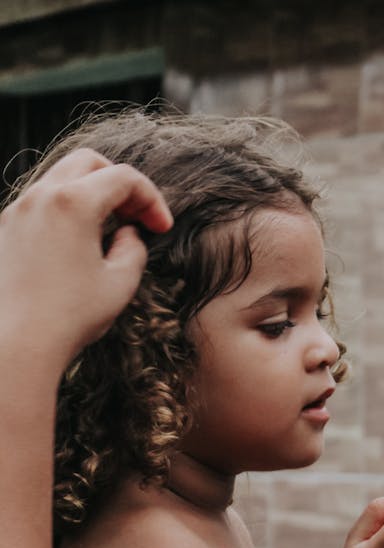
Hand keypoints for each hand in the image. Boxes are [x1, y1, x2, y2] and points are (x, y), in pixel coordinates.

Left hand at [0, 148, 171, 365]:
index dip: (152, 200)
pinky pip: (42, 202)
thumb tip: (128, 235)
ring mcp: (18, 210)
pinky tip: (80, 243)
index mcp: (73, 202)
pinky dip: (67, 209)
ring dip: (92, 194)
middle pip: (89, 162)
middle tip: (136, 216)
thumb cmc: (70, 316)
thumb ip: (133, 248)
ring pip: (62, 178)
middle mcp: (41, 196)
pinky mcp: (6, 229)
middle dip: (120, 183)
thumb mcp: (120, 283)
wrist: (18, 343)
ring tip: (109, 230)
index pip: (124, 178)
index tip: (162, 228)